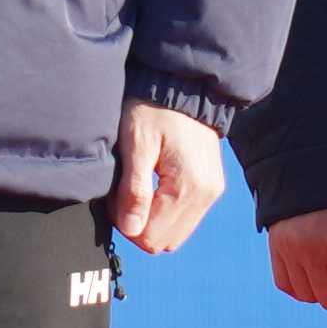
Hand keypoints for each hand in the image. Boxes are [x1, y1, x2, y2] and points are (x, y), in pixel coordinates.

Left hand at [111, 102, 224, 255]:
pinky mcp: (210, 186)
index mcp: (188, 187)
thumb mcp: (137, 145)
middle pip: (165, 241)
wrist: (183, 86)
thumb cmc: (154, 109)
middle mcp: (206, 196)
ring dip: (151, 220)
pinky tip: (152, 187)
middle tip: (122, 195)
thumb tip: (130, 229)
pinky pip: (184, 217)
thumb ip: (134, 190)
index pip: (151, 237)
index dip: (126, 225)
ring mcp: (211, 192)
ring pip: (175, 233)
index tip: (115, 198)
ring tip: (136, 189)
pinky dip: (164, 211)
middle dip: (138, 226)